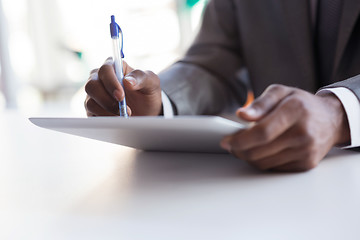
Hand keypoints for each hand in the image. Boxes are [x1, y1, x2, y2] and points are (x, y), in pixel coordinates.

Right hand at [84, 58, 161, 115]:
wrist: (147, 111)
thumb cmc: (147, 92)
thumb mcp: (151, 82)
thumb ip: (141, 77)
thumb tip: (127, 81)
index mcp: (113, 67)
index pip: (105, 69)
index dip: (111, 82)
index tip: (121, 95)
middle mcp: (100, 79)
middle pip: (91, 86)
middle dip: (106, 99)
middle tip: (122, 109)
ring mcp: (95, 95)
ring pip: (90, 102)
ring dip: (107, 111)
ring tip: (123, 115)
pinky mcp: (93, 109)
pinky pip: (92, 114)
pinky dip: (105, 118)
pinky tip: (117, 119)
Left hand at [220, 84, 349, 171]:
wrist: (331, 119)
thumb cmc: (301, 104)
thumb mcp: (280, 92)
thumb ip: (260, 103)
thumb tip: (241, 115)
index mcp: (295, 111)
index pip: (262, 132)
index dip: (239, 140)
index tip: (226, 141)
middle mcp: (303, 133)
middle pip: (260, 151)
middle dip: (239, 150)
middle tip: (231, 145)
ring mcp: (306, 151)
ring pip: (264, 163)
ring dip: (248, 157)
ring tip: (244, 147)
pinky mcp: (306, 164)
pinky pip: (274, 168)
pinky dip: (262, 161)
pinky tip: (260, 151)